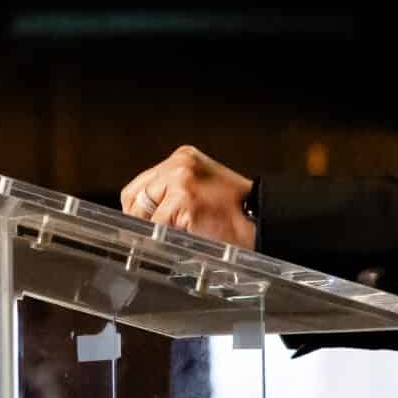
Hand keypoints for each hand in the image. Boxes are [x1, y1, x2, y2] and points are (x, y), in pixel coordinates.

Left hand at [119, 144, 257, 249]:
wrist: (262, 222)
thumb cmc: (234, 211)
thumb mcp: (200, 187)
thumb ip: (171, 191)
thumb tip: (139, 214)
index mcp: (183, 157)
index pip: (139, 187)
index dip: (140, 211)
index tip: (149, 225)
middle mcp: (180, 164)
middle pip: (135, 199)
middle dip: (145, 221)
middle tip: (166, 234)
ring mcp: (181, 181)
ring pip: (144, 216)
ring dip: (158, 231)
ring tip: (183, 233)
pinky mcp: (185, 201)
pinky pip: (157, 229)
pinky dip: (168, 240)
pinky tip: (190, 236)